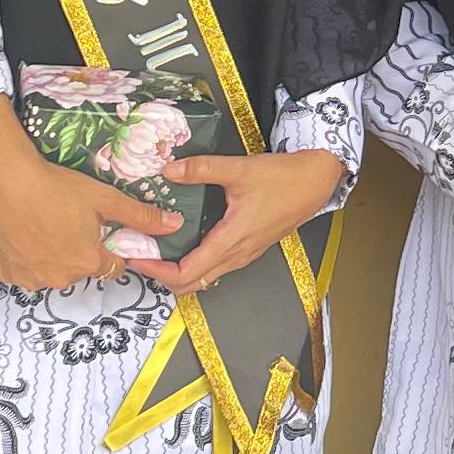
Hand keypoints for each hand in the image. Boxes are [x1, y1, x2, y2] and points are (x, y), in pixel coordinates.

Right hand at [0, 93, 177, 291]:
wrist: (4, 182)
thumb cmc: (54, 188)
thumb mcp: (105, 198)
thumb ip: (140, 217)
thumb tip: (174, 224)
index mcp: (89, 262)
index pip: (113, 266)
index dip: (110, 248)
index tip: (99, 231)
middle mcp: (61, 278)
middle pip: (81, 269)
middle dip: (80, 251)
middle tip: (67, 221)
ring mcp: (32, 279)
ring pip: (52, 271)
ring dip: (52, 256)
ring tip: (44, 224)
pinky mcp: (7, 273)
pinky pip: (25, 270)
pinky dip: (27, 257)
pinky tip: (24, 233)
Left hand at [140, 146, 348, 296]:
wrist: (317, 181)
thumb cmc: (284, 178)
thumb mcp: (240, 169)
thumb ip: (201, 169)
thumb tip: (168, 170)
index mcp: (232, 240)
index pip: (187, 273)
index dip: (157, 271)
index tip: (136, 257)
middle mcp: (237, 255)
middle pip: (191, 285)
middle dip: (161, 276)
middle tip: (139, 254)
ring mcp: (244, 254)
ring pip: (203, 278)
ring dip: (176, 271)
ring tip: (155, 249)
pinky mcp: (248, 248)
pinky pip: (215, 267)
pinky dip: (193, 263)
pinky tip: (183, 240)